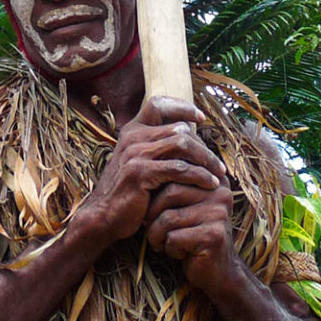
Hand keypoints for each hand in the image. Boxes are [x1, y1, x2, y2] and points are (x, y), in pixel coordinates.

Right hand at [73, 97, 225, 246]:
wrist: (103, 216)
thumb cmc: (127, 191)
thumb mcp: (138, 163)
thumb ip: (157, 148)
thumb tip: (188, 136)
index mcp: (132, 131)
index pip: (158, 104)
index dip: (181, 107)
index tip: (200, 118)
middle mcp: (132, 137)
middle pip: (179, 128)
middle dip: (203, 146)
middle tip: (218, 164)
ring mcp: (135, 154)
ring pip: (182, 144)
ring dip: (205, 159)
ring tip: (218, 173)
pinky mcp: (140, 173)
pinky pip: (179, 168)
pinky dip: (199, 175)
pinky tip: (209, 184)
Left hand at [144, 180, 239, 291]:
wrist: (217, 271)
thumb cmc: (192, 235)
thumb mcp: (185, 206)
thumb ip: (173, 186)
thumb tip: (143, 170)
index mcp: (213, 180)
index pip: (174, 173)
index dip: (155, 193)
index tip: (150, 211)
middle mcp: (219, 193)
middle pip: (169, 192)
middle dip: (151, 214)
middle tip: (150, 229)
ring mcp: (218, 214)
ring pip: (168, 217)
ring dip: (156, 235)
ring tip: (162, 243)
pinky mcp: (213, 236)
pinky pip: (174, 237)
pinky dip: (169, 248)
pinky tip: (180, 254)